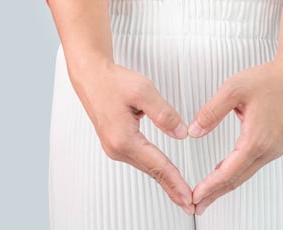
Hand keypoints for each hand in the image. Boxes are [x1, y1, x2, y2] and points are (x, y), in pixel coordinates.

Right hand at [69, 58, 194, 214]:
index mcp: (123, 138)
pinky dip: (156, 170)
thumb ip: (164, 114)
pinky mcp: (117, 143)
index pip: (157, 165)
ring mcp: (115, 147)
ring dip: (165, 181)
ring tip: (181, 193)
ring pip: (147, 168)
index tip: (188, 197)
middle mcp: (117, 147)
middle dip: (172, 189)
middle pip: (152, 172)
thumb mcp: (144, 91)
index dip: (175, 182)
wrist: (92, 77)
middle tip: (190, 204)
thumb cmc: (113, 82)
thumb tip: (181, 133)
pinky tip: (165, 175)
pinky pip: (141, 161)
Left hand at [188, 56, 282, 214]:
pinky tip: (223, 172)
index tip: (195, 196)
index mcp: (257, 138)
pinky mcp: (275, 144)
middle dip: (215, 194)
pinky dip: (235, 172)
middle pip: (237, 179)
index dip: (210, 186)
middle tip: (197, 205)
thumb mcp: (232, 89)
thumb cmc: (268, 80)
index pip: (229, 171)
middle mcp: (269, 148)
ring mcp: (274, 148)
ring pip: (245, 173)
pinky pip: (252, 164)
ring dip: (225, 185)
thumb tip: (194, 131)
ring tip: (207, 194)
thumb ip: (211, 112)